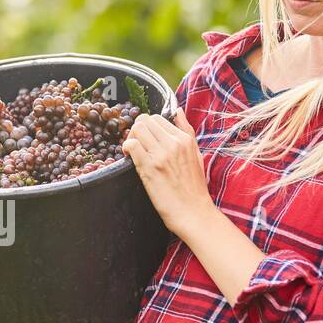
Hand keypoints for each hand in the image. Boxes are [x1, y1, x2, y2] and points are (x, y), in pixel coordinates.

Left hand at [121, 110, 216, 240]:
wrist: (193, 212)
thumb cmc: (193, 187)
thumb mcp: (196, 154)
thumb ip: (186, 131)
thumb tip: (177, 110)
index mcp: (184, 139)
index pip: (158, 118)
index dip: (148, 128)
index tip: (146, 140)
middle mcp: (173, 143)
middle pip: (145, 120)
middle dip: (137, 130)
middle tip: (137, 144)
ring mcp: (161, 154)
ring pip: (137, 129)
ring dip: (130, 138)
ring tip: (132, 151)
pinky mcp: (149, 167)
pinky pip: (131, 145)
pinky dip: (126, 148)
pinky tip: (129, 157)